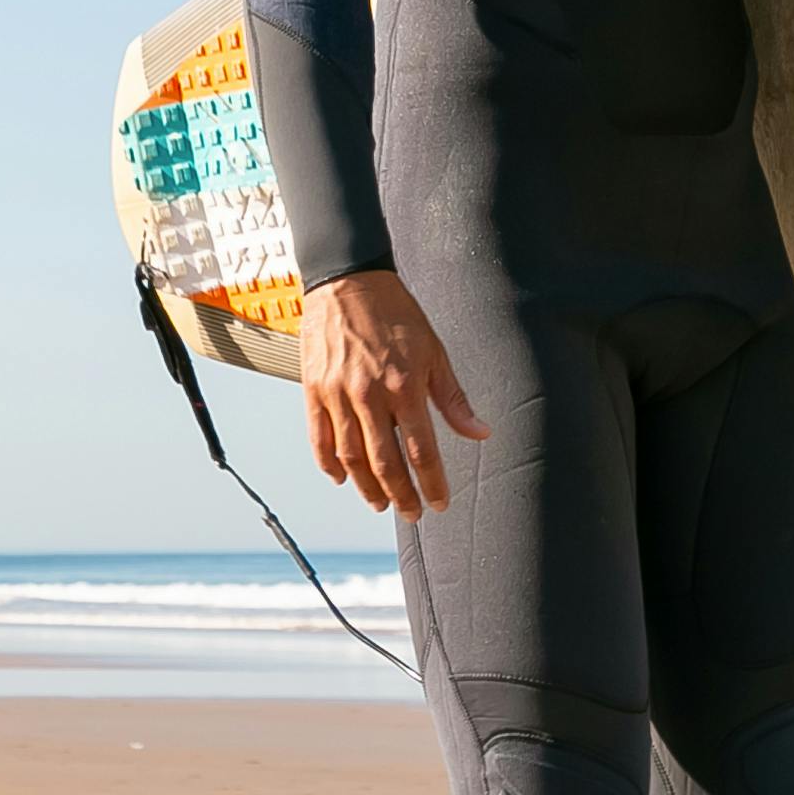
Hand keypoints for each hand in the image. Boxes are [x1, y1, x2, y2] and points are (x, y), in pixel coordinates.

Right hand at [301, 270, 487, 519]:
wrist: (347, 280)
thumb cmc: (395, 312)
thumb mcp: (434, 350)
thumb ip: (453, 398)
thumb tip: (480, 433)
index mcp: (404, 386)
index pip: (421, 451)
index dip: (431, 484)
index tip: (439, 504)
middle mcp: (369, 395)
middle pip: (385, 463)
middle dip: (401, 496)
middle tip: (411, 514)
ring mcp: (338, 394)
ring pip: (351, 458)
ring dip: (367, 488)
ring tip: (380, 503)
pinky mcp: (313, 390)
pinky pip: (319, 439)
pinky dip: (329, 464)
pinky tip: (343, 479)